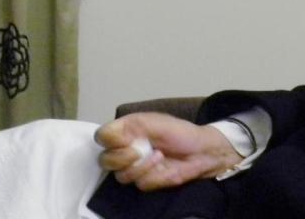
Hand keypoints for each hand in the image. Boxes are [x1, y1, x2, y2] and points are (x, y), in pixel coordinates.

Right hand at [95, 112, 241, 190]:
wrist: (202, 152)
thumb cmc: (180, 132)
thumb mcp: (157, 122)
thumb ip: (133, 126)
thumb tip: (109, 134)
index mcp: (126, 130)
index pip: (102, 136)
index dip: (109, 140)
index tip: (125, 139)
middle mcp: (126, 149)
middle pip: (104, 160)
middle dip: (122, 157)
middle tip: (140, 150)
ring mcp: (135, 167)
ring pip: (121, 175)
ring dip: (141, 166)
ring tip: (159, 155)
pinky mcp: (146, 181)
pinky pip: (139, 183)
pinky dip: (153, 174)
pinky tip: (164, 165)